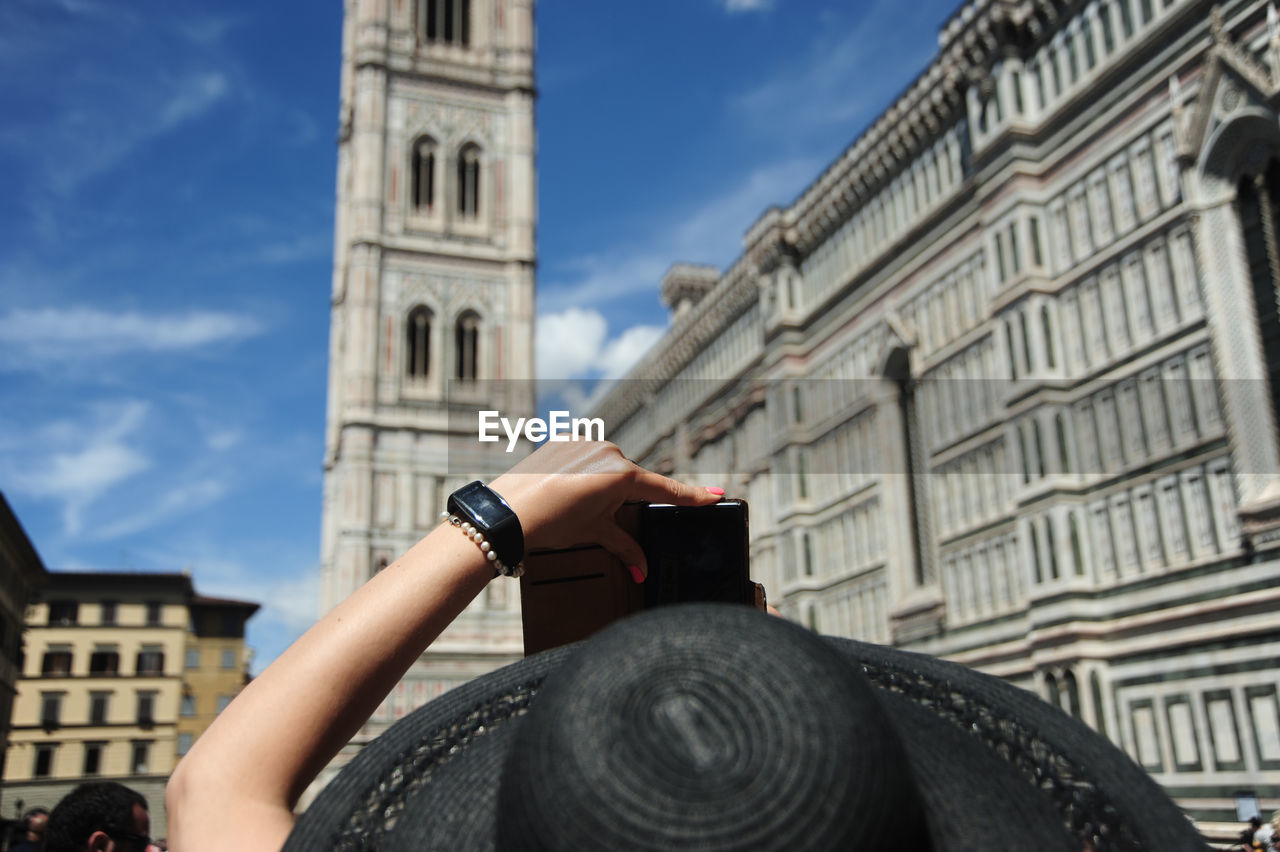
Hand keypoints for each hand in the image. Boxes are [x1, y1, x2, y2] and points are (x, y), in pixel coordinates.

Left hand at [489, 441, 721, 578]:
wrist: (507, 513)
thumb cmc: (551, 523)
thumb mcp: (594, 535)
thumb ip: (625, 548)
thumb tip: (642, 569)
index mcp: (622, 475)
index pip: (666, 490)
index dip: (693, 496)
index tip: (717, 495)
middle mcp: (609, 452)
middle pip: (632, 480)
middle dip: (623, 500)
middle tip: (596, 518)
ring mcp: (586, 442)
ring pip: (607, 467)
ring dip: (600, 485)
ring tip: (573, 507)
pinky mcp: (565, 439)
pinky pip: (585, 456)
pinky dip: (581, 473)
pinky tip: (563, 491)